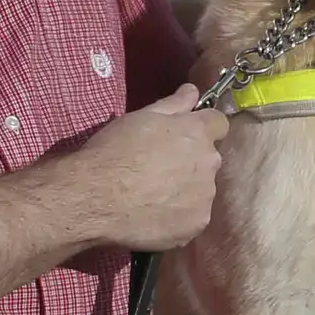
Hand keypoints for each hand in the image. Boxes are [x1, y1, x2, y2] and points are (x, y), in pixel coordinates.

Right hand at [72, 85, 223, 251]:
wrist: (96, 198)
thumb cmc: (114, 151)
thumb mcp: (141, 117)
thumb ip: (174, 104)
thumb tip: (193, 90)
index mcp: (198, 132)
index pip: (219, 123)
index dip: (203, 127)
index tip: (184, 135)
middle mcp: (209, 163)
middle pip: (209, 158)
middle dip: (192, 160)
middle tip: (160, 167)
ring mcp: (205, 197)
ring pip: (202, 189)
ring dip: (187, 189)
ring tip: (154, 195)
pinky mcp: (196, 224)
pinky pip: (194, 216)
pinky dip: (179, 215)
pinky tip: (155, 215)